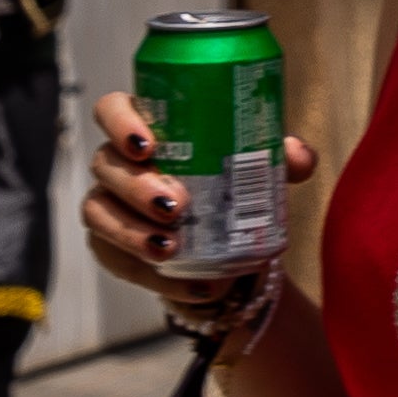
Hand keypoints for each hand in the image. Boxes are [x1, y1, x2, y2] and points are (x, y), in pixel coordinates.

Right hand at [81, 86, 320, 298]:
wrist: (227, 242)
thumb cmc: (233, 184)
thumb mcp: (261, 168)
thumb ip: (283, 157)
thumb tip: (298, 156)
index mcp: (148, 130)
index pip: (112, 109)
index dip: (121, 122)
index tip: (148, 145)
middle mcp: (118, 165)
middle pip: (106, 165)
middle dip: (137, 187)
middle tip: (176, 205)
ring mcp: (108, 207)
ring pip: (99, 213)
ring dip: (132, 233)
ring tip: (170, 249)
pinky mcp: (110, 249)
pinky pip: (120, 263)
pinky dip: (158, 279)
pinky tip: (196, 287)